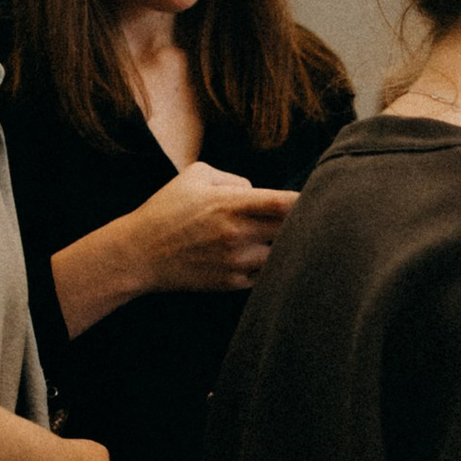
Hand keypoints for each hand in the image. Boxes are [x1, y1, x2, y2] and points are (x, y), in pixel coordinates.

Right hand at [53, 165, 299, 332]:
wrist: (139, 254)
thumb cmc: (167, 210)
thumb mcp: (195, 176)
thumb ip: (234, 179)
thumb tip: (258, 191)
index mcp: (232, 204)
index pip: (284, 203)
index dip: (309, 200)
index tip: (321, 195)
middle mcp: (238, 234)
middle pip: (292, 231)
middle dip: (307, 224)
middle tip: (318, 219)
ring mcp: (237, 262)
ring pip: (283, 256)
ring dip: (289, 247)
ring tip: (292, 239)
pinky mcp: (233, 283)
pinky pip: (268, 275)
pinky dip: (273, 266)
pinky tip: (271, 258)